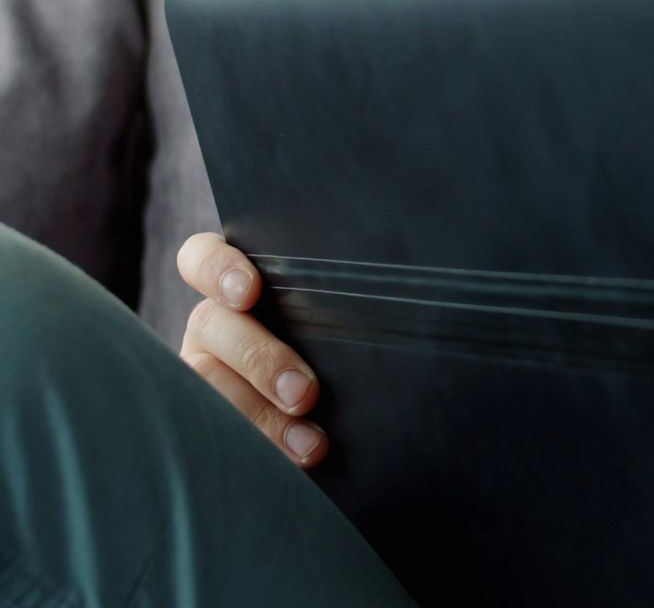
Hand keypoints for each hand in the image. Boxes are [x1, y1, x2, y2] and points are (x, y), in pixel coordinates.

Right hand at [175, 232, 327, 467]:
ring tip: (308, 445)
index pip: (202, 258)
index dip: (217, 269)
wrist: (337, 410)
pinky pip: (216, 433)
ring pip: (207, 384)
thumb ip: (332, 306)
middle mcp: (212, 324)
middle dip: (260, 360)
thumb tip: (380, 310)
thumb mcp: (331, 318)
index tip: (249, 292)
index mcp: (236, 286)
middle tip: (303, 393)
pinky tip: (286, 466)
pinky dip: (256, 449)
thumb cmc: (339, 344)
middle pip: (211, 326)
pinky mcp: (206, 417)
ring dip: (260, 417)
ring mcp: (203, 370)